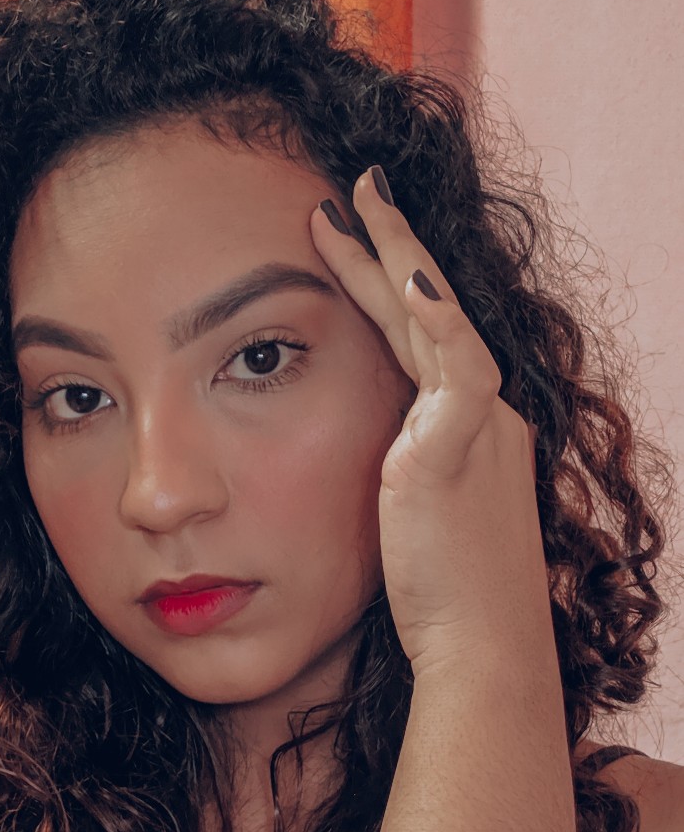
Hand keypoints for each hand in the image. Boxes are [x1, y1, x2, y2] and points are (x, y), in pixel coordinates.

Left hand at [309, 166, 548, 676]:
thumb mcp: (421, 508)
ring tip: (356, 201)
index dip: (385, 281)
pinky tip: (406, 275)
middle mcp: (480, 409)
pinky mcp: (463, 448)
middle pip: (428, 307)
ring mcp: (478, 423)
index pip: (420, 332)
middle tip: (358, 187)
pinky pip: (454, 368)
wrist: (480, 644)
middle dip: (391, 243)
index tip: (350, 240)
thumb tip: (380, 449)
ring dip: (398, 255)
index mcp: (464, 422)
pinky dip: (435, 319)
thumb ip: (407, 463)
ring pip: (437, 317)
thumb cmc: (443, 586)